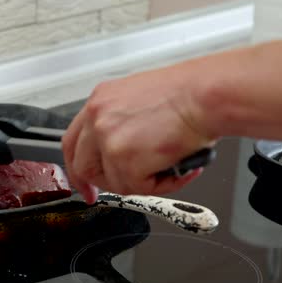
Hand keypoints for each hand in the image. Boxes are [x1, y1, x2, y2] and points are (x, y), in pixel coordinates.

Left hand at [62, 65, 215, 203]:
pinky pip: (138, 188)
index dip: (77, 166)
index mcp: (100, 101)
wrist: (208, 94)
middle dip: (102, 184)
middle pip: (82, 165)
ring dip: (145, 182)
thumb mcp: (140, 99)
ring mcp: (108, 139)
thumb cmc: (189, 94)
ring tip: (171, 167)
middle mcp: (97, 117)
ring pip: (114, 182)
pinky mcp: (125, 159)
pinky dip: (162, 185)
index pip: (73, 141)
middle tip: (125, 187)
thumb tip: (119, 151)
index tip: (85, 183)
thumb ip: (120, 124)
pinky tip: (179, 169)